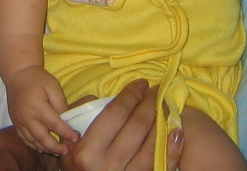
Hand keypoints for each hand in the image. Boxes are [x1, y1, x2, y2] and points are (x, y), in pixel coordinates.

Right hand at [6, 66, 77, 154]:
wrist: (18, 74)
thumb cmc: (38, 79)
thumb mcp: (53, 86)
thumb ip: (60, 103)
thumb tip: (66, 119)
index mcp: (38, 106)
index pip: (54, 124)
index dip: (65, 133)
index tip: (75, 138)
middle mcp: (27, 117)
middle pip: (42, 138)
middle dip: (55, 147)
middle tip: (66, 151)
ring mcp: (19, 121)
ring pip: (33, 141)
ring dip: (45, 148)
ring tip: (57, 152)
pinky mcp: (15, 122)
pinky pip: (24, 138)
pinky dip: (33, 145)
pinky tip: (42, 148)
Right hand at [60, 81, 182, 170]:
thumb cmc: (76, 164)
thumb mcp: (69, 141)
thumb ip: (81, 115)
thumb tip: (105, 98)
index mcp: (88, 152)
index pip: (116, 113)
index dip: (131, 94)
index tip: (140, 83)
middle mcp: (108, 166)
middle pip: (137, 126)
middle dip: (149, 103)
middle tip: (155, 90)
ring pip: (152, 145)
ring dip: (162, 120)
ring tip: (166, 105)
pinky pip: (162, 165)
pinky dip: (173, 148)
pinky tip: (178, 131)